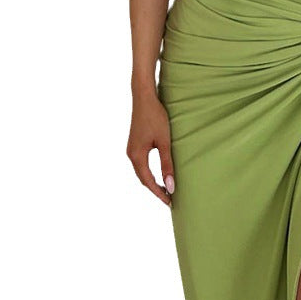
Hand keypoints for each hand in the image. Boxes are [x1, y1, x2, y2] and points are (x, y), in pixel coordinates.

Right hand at [126, 92, 175, 206]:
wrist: (144, 97)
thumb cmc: (155, 117)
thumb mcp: (164, 141)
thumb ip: (167, 164)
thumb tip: (170, 185)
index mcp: (137, 156)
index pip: (148, 181)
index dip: (159, 193)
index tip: (170, 202)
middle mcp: (131, 154)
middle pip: (143, 178)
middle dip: (155, 189)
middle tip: (169, 199)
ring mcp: (131, 148)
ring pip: (141, 171)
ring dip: (152, 181)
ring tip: (165, 188)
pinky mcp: (134, 142)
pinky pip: (141, 163)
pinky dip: (149, 171)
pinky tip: (158, 172)